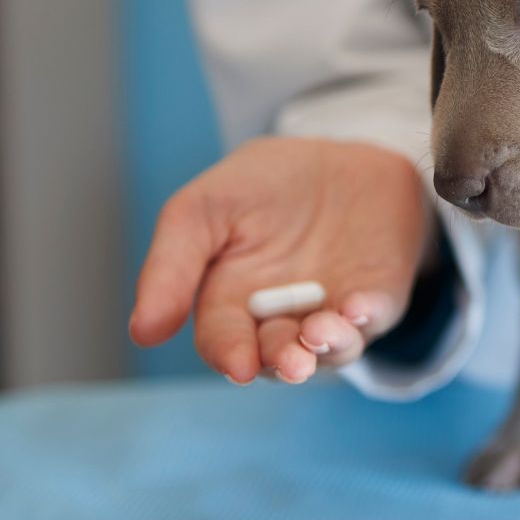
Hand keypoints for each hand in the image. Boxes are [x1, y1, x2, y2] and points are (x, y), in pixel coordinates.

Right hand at [129, 137, 433, 383]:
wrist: (337, 155)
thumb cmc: (262, 185)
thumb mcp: (204, 207)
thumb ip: (172, 264)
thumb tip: (143, 332)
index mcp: (229, 301)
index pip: (223, 338)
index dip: (229, 353)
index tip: (237, 364)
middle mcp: (280, 319)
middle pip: (275, 355)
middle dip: (281, 360)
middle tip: (289, 361)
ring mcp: (330, 313)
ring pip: (327, 349)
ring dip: (325, 346)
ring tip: (319, 332)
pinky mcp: (376, 298)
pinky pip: (373, 317)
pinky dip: (366, 316)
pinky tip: (357, 307)